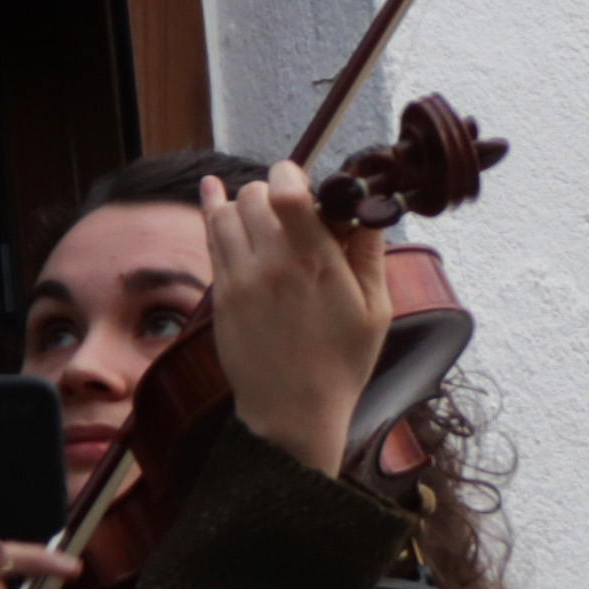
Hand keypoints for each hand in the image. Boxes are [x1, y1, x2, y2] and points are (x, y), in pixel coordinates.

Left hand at [198, 167, 389, 477]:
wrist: (292, 414)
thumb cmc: (340, 364)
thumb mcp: (375, 311)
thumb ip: (370, 253)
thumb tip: (369, 208)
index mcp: (316, 263)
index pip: (288, 192)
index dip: (291, 174)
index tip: (300, 179)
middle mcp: (272, 264)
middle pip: (257, 195)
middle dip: (274, 191)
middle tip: (290, 209)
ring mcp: (241, 279)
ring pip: (229, 212)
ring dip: (245, 203)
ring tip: (261, 212)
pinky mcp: (221, 295)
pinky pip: (212, 238)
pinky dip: (216, 215)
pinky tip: (216, 197)